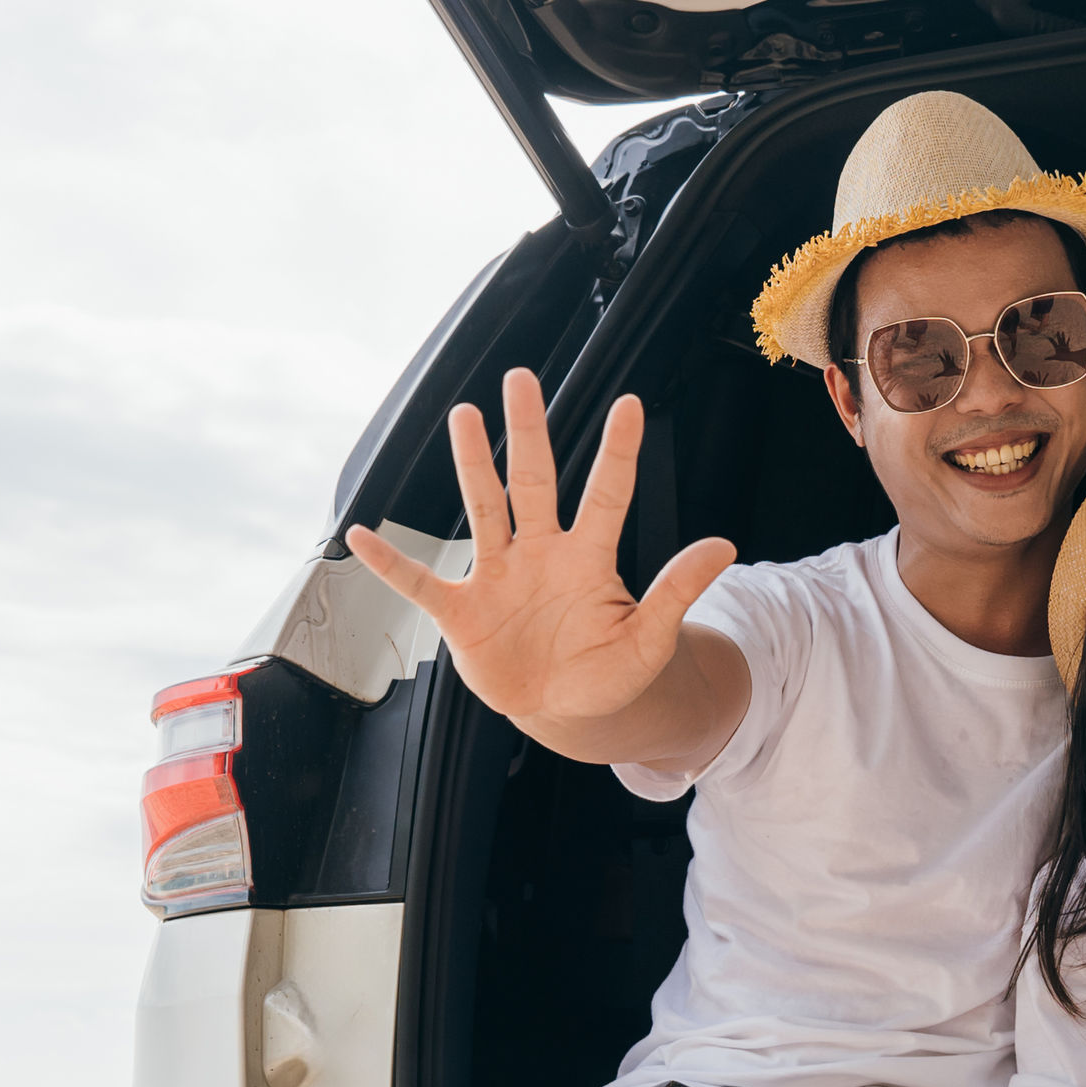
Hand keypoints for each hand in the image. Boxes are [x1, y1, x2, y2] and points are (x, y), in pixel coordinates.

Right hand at [345, 370, 737, 732]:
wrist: (563, 709)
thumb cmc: (608, 672)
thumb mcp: (649, 640)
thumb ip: (676, 592)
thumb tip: (724, 546)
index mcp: (588, 559)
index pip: (606, 494)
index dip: (617, 452)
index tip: (630, 404)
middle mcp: (540, 554)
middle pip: (533, 481)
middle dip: (527, 431)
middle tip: (521, 377)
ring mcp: (498, 577)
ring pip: (483, 510)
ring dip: (471, 465)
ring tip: (462, 415)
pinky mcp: (462, 612)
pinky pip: (420, 583)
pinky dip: (390, 565)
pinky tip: (360, 537)